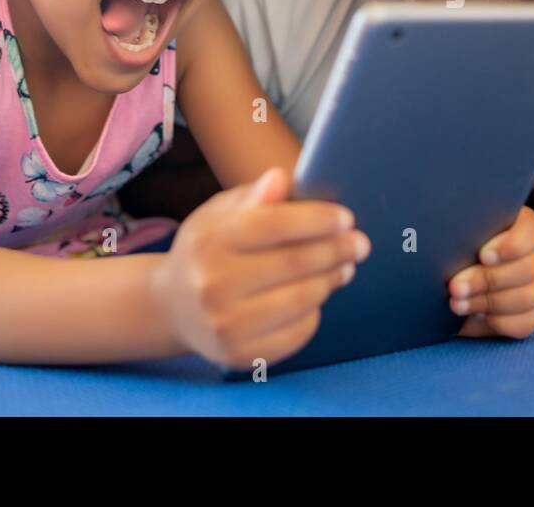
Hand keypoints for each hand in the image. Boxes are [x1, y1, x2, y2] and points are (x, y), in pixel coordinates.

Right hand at [150, 166, 369, 368]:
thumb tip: (282, 178)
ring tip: (344, 267)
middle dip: (336, 250)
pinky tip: (316, 296)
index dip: (318, 220)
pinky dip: (315, 311)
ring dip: (331, 280)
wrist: (173, 306)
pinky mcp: (240, 355)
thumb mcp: (220, 213)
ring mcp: (224, 324)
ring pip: (302, 299)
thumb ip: (254, 196)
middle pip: (295, 263)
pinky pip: (298, 332)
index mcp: (208, 240)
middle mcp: (211, 284)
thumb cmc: (208, 249)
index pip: (276, 224)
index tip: (346, 218)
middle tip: (360, 244)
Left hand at [449, 205, 533, 338]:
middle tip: (455, 285)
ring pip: (528, 296)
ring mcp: (532, 285)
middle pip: (529, 266)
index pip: (531, 229)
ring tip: (456, 303)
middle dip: (488, 279)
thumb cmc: (443, 251)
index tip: (483, 255)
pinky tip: (474, 317)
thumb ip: (459, 227)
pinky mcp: (527, 314)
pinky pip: (526, 322)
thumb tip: (450, 221)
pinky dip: (499, 321)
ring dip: (489, 301)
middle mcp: (529, 255)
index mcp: (515, 227)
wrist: (436, 286)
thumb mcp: (450, 235)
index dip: (514, 243)